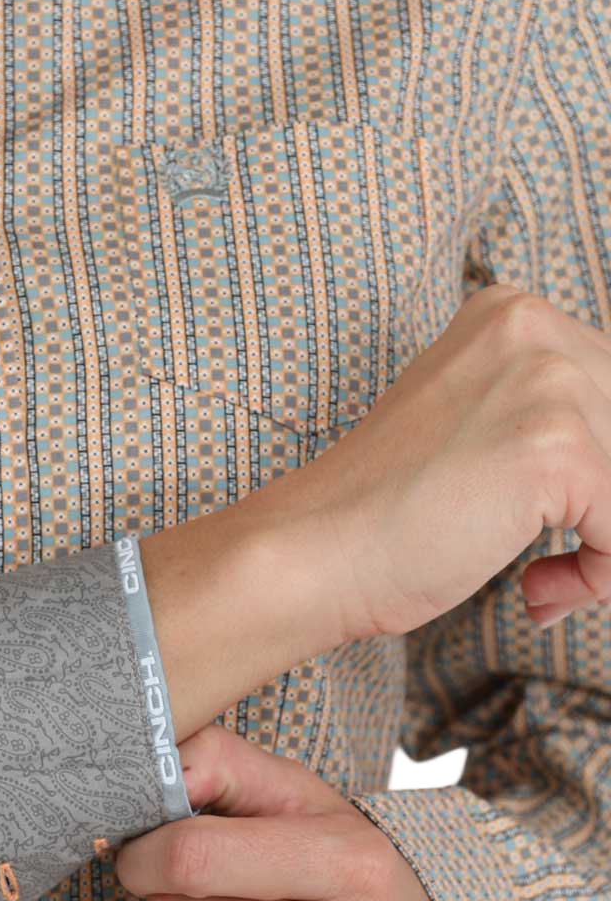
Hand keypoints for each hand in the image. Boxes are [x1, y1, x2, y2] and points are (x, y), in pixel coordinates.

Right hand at [285, 283, 610, 639]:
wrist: (318, 546)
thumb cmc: (391, 507)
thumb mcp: (480, 421)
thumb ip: (552, 414)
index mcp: (513, 311)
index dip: (597, 472)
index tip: (562, 519)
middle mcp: (534, 326)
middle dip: (606, 507)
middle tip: (556, 564)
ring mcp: (548, 382)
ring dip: (606, 548)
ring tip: (544, 580)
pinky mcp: (557, 448)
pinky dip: (597, 576)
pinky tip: (534, 589)